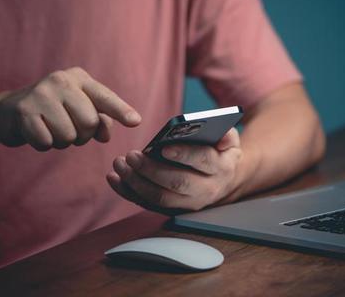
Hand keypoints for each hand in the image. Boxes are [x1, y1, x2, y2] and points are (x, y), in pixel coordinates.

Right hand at [0, 67, 140, 150]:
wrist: (6, 112)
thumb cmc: (53, 111)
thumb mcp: (78, 109)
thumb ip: (99, 120)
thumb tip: (105, 134)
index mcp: (79, 78)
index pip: (105, 97)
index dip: (121, 110)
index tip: (136, 122)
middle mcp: (61, 81)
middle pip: (89, 122)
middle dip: (82, 135)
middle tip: (68, 128)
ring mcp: (41, 95)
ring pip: (69, 136)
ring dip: (62, 141)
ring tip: (51, 128)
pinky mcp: (24, 112)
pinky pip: (47, 142)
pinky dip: (44, 144)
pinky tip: (37, 132)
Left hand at [107, 128, 243, 211]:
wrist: (224, 180)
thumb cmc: (220, 152)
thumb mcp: (230, 140)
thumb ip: (226, 134)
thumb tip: (221, 135)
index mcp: (221, 167)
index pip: (204, 161)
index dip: (184, 154)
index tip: (164, 148)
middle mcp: (206, 189)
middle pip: (178, 183)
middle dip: (152, 170)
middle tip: (132, 155)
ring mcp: (188, 203)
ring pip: (161, 198)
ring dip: (136, 183)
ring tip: (120, 164)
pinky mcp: (173, 209)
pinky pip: (148, 204)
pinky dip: (129, 193)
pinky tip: (114, 179)